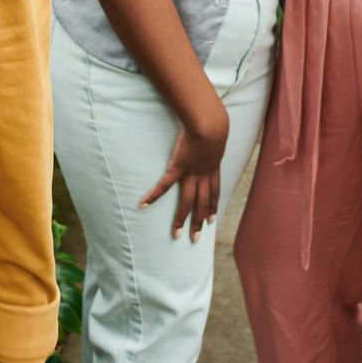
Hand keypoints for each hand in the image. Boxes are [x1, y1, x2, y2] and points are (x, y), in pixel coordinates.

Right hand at [137, 104, 228, 242]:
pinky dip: (154, 196)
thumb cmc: (213, 124)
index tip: (211, 220)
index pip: (214, 193)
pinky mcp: (178, 168)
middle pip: (202, 203)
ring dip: (182, 219)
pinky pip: (165, 186)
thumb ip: (213, 137)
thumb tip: (213, 130)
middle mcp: (203, 176)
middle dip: (199, 222)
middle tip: (195, 239)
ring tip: (176, 234)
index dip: (212, 207)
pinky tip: (144, 205)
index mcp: (213, 168)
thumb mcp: (217, 134)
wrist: (210, 125)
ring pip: (188, 202)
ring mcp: (191, 174)